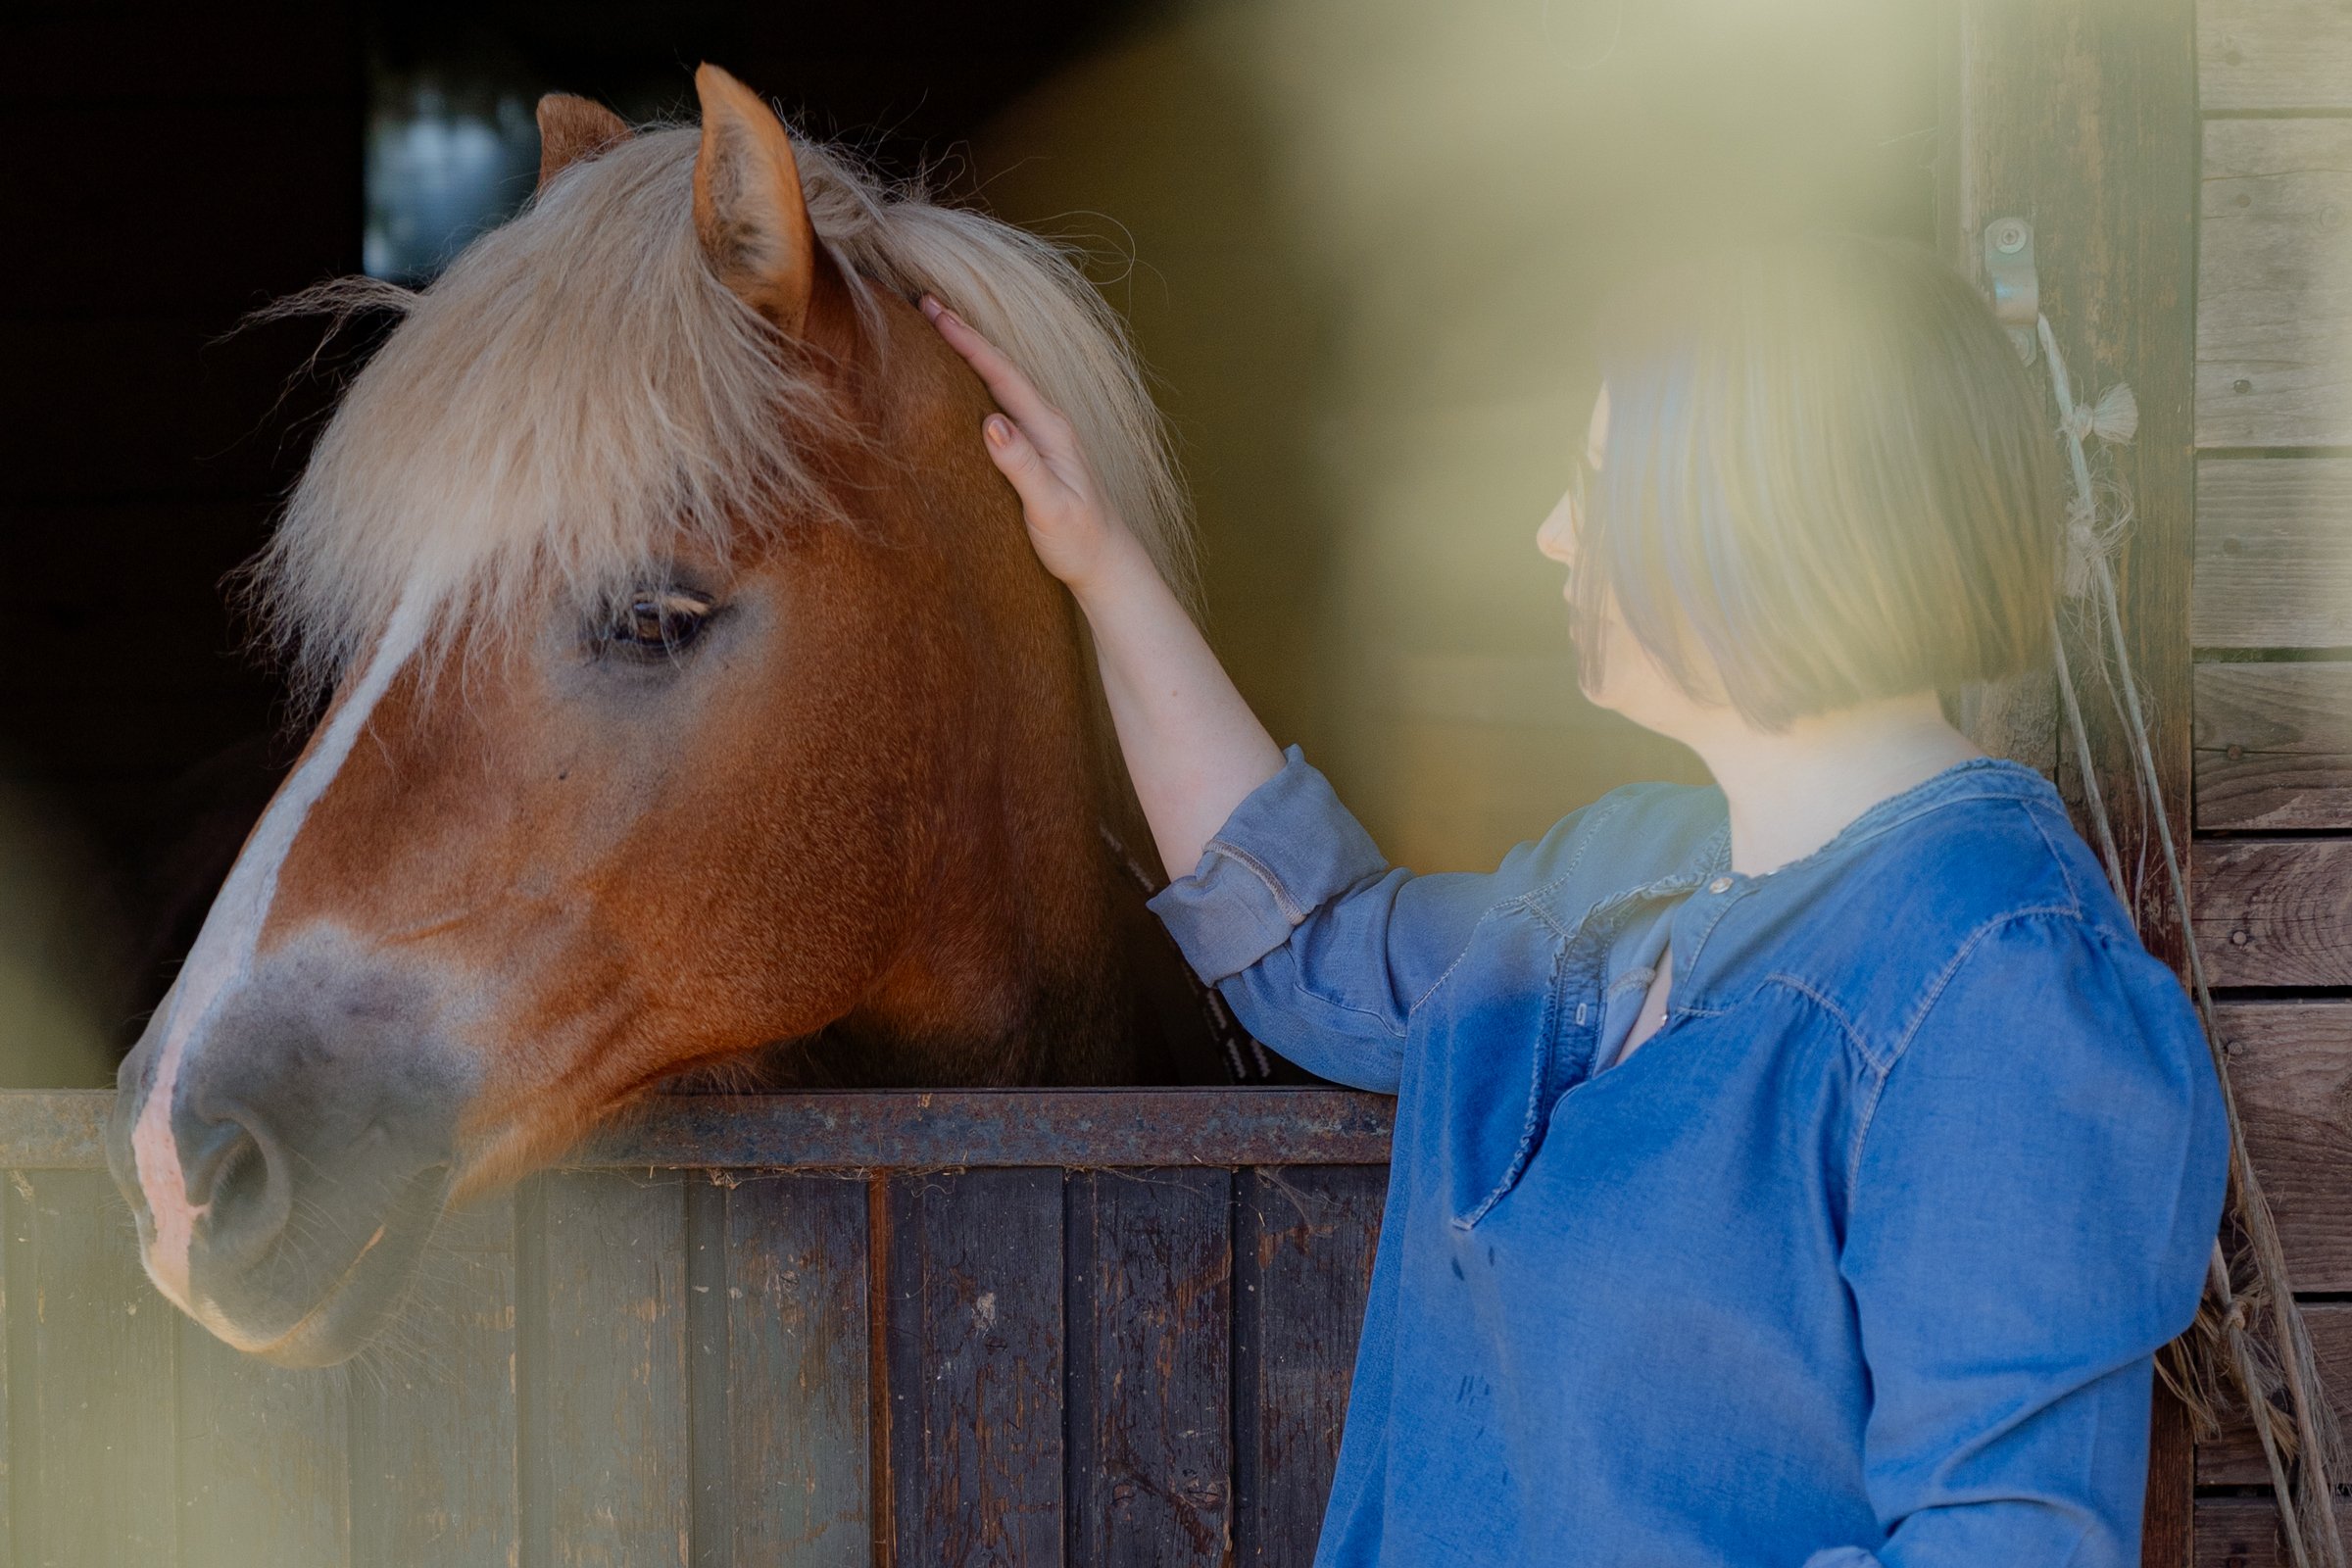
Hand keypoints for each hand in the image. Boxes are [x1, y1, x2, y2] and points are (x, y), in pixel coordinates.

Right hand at [922, 295, 1135, 595]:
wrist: (1108, 564)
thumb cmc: (1079, 540)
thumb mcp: (1050, 507)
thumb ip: (1022, 465)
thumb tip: (991, 424)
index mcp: (1049, 429)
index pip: (1001, 374)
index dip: (967, 341)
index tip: (933, 311)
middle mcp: (1048, 423)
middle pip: (1000, 368)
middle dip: (964, 335)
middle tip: (925, 305)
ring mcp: (1044, 435)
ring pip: (1001, 382)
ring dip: (971, 354)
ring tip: (939, 331)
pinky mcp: (1038, 449)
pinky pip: (1003, 403)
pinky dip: (979, 383)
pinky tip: (963, 383)